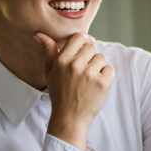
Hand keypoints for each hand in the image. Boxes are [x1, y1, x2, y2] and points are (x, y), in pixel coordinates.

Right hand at [36, 32, 114, 150]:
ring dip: (98, 66)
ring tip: (88, 79)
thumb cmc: (59, 92)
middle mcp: (75, 65)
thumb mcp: (49, 72)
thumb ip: (48, 51)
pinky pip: (109, 69)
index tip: (83, 48)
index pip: (79, 37)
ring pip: (101, 58)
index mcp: (62, 60)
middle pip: (92, 47)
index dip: (84, 41)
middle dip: (90, 56)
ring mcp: (90, 74)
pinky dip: (106, 76)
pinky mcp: (103, 83)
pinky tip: (96, 84)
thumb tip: (40, 34)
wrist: (69, 117)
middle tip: (83, 70)